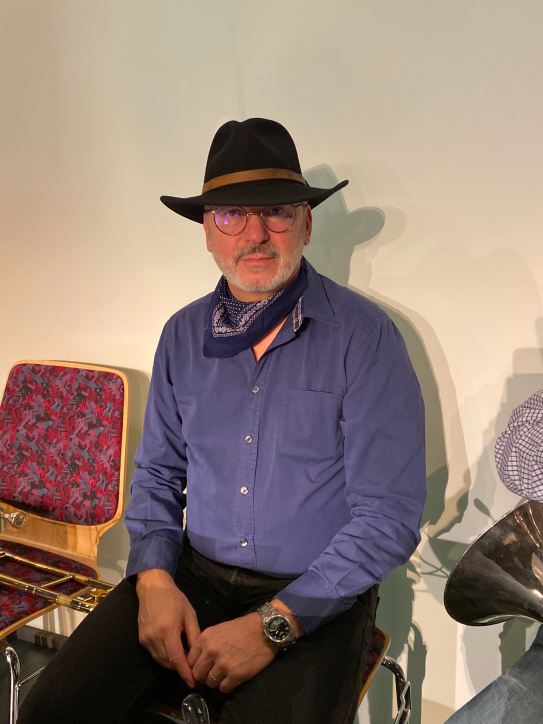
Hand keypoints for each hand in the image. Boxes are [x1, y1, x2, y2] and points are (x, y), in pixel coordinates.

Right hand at [136, 568, 200, 687]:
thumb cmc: (174, 599)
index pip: (176, 659)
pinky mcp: (141, 639)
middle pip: (168, 663)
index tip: (193, 682)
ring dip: (172, 663)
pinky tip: (172, 649)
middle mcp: (154, 638)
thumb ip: (194, 635)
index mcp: (168, 630)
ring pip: (160, 660)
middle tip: (192, 666)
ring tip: (184, 657)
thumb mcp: (189, 615)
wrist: (153, 588)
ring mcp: (146, 639)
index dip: (185, 672)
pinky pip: (154, 654)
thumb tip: (198, 655)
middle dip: (180, 667)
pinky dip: (164, 656)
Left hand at [188, 613, 275, 693]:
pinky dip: (227, 685)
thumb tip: (198, 660)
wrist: (265, 629)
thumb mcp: (219, 630)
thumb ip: (207, 644)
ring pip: (210, 683)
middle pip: (198, 674)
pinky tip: (233, 677)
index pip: (190, 660)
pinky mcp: (236, 675)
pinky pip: (223, 689)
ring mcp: (223, 664)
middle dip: (204, 675)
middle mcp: (211, 652)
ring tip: (225, 674)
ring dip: (216, 681)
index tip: (203, 666)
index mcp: (205, 638)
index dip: (196, 665)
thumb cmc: (242, 628)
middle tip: (214, 672)